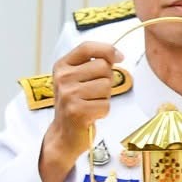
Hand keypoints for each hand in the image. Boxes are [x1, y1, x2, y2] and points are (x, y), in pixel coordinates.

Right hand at [38, 40, 122, 181]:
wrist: (63, 134)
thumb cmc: (75, 104)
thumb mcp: (77, 78)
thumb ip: (93, 63)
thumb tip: (117, 55)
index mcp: (62, 66)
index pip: (87, 47)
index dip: (107, 50)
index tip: (119, 57)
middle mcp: (62, 78)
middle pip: (102, 66)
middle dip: (106, 79)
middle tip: (94, 92)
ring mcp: (69, 95)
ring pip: (106, 86)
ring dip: (105, 97)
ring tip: (91, 103)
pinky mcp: (77, 111)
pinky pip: (106, 104)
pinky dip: (103, 111)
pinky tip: (91, 114)